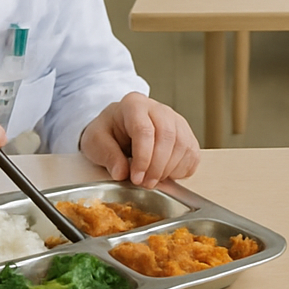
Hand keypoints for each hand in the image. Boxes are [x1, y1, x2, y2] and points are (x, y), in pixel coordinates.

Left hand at [80, 93, 199, 187]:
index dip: (143, 158)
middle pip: (167, 136)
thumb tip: (121, 172)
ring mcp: (176, 120)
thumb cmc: (108, 132)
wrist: (118, 127)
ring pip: (182, 145)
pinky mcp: (187, 134)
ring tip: (152, 180)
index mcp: (134, 105)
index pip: (144, 130)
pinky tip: (165, 174)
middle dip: (157, 166)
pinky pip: (192, 153)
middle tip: (145, 184)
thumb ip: (106, 155)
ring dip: (169, 169)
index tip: (136, 178)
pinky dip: (181, 169)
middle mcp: (159, 109)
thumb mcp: (95, 141)